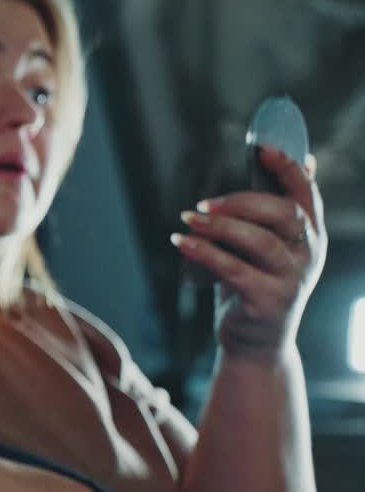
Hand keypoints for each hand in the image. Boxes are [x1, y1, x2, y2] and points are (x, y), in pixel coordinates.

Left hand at [175, 147, 326, 359]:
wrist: (256, 343)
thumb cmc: (257, 284)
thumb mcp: (271, 244)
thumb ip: (279, 207)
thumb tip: (305, 159)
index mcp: (310, 234)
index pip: (306, 193)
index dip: (288, 167)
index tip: (262, 148)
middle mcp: (309, 254)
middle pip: (282, 213)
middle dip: (240, 200)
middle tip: (202, 202)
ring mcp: (292, 279)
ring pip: (259, 241)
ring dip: (219, 226)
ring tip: (187, 218)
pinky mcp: (269, 301)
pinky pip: (234, 270)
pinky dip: (205, 253)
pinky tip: (182, 242)